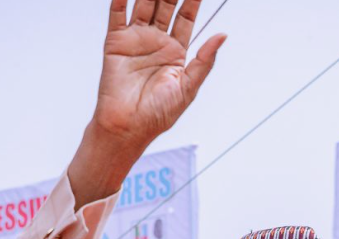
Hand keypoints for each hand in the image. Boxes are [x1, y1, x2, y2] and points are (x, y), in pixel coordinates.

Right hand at [96, 0, 226, 143]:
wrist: (127, 126)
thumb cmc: (157, 115)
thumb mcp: (188, 89)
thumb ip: (204, 61)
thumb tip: (222, 36)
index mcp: (175, 53)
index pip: (186, 18)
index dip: (193, 0)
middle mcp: (156, 43)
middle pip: (166, 5)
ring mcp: (136, 40)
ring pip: (144, 3)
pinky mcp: (116, 42)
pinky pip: (118, 12)